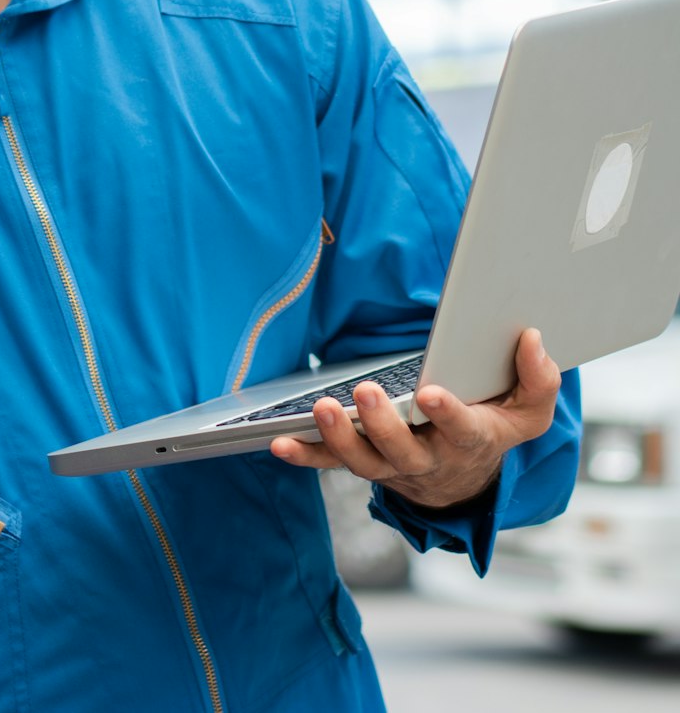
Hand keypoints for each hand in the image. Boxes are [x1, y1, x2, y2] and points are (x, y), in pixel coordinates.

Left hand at [269, 328, 560, 508]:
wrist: (465, 481)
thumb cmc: (492, 432)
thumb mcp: (528, 413)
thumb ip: (539, 379)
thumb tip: (533, 339)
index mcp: (470, 442)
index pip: (463, 431)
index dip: (448, 416)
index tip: (433, 394)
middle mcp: (428, 460)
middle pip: (404, 451)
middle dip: (383, 425)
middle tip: (365, 394)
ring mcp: (391, 467)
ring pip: (364, 462)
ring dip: (339, 437)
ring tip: (321, 407)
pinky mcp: (364, 464)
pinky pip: (330, 465)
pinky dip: (305, 456)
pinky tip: (280, 442)